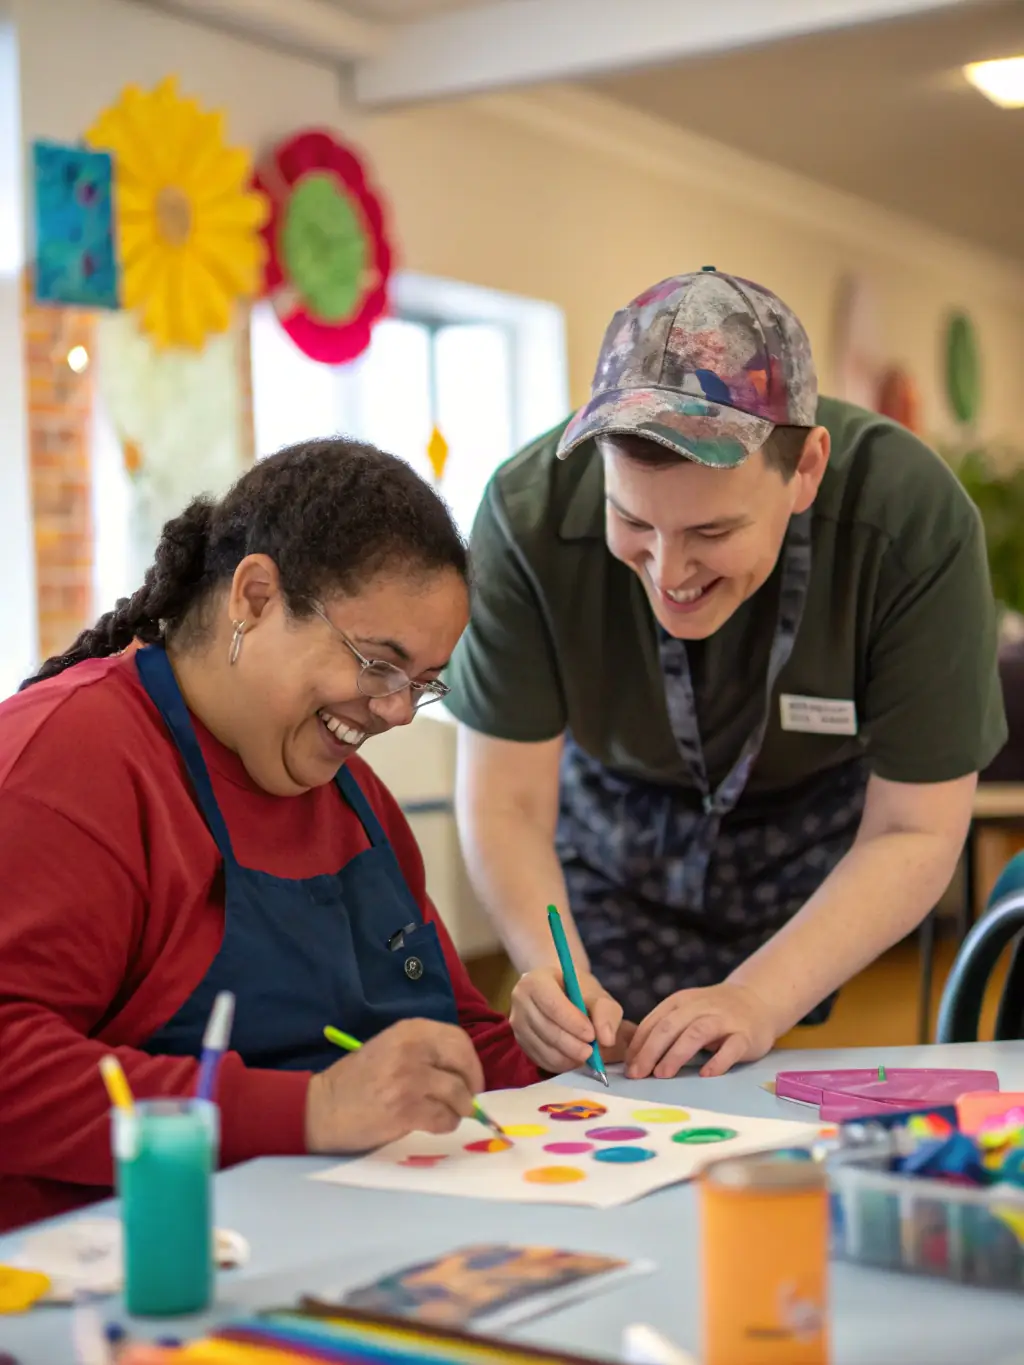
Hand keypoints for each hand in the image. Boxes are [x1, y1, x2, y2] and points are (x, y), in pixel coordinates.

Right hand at [305, 1018, 483, 1152]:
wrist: (322, 1108)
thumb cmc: (356, 1080)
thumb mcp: (389, 1048)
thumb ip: (424, 1052)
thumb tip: (462, 1071)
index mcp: (409, 1030)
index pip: (458, 1039)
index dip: (470, 1062)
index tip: (471, 1079)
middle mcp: (412, 1049)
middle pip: (464, 1063)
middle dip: (472, 1085)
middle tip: (467, 1100)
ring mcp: (410, 1079)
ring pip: (458, 1094)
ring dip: (459, 1109)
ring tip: (446, 1114)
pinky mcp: (406, 1110)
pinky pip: (444, 1118)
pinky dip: (445, 1124)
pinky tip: (433, 1124)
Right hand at [510, 966, 632, 1073]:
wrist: (559, 992)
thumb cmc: (578, 991)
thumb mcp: (597, 994)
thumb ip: (606, 1013)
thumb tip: (606, 1040)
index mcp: (536, 980)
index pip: (552, 1005)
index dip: (572, 1023)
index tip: (591, 1035)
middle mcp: (521, 999)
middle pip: (546, 1029)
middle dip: (571, 1045)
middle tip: (591, 1052)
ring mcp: (517, 1022)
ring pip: (542, 1047)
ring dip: (567, 1057)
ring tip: (584, 1055)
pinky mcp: (520, 1041)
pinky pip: (539, 1058)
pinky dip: (559, 1064)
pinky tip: (573, 1059)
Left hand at [625, 983, 777, 1079]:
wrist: (757, 1000)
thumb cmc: (714, 1012)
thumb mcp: (686, 1012)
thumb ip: (665, 1029)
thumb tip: (635, 1059)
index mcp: (681, 1002)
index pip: (654, 1022)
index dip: (638, 1044)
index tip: (628, 1067)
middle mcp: (700, 1007)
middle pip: (670, 1026)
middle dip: (650, 1050)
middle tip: (637, 1074)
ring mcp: (723, 1020)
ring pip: (696, 1033)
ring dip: (676, 1053)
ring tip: (662, 1074)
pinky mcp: (745, 1035)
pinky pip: (731, 1047)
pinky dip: (717, 1061)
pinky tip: (705, 1074)